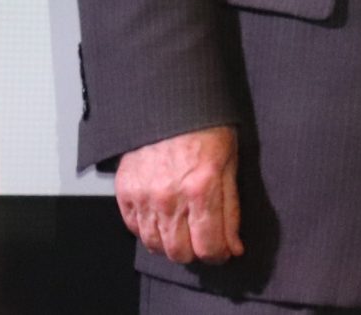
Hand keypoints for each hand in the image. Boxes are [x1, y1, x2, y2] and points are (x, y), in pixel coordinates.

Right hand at [113, 125, 241, 265]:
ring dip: (172, 245)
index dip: (219, 255)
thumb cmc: (205, 129)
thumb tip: (234, 245)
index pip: (209, 245)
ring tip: (183, 232)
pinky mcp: (126, 193)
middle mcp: (171, 197)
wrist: (170, 106)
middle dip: (196, 253)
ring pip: (156, 245)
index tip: (223, 252)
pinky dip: (149, 230)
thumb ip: (231, 209)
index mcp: (202, 188)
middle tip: (204, 243)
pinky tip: (162, 219)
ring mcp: (145, 196)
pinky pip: (135, 229)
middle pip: (180, 252)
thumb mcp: (230, 164)